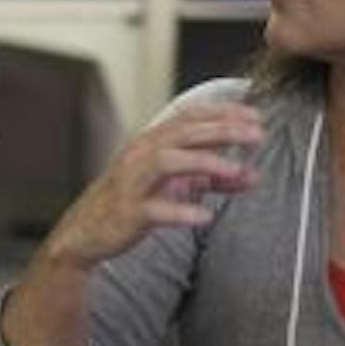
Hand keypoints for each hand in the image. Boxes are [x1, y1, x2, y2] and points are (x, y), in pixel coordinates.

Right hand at [38, 104, 264, 271]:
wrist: (88, 232)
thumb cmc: (134, 201)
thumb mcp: (178, 185)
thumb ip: (214, 178)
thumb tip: (252, 174)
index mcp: (152, 143)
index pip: (189, 117)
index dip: (222, 113)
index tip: (255, 116)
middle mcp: (141, 155)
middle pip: (183, 133)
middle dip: (222, 130)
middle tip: (256, 134)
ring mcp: (133, 182)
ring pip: (167, 161)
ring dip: (204, 161)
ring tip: (235, 168)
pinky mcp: (128, 212)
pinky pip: (155, 209)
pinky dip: (180, 210)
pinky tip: (205, 215)